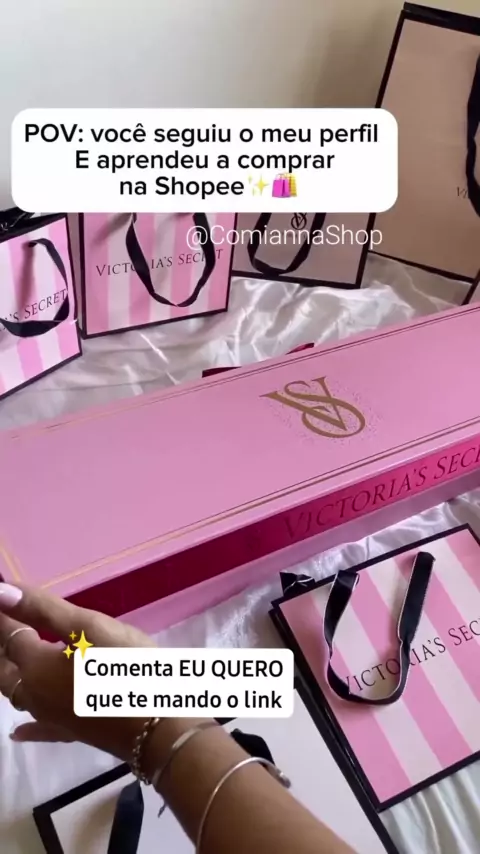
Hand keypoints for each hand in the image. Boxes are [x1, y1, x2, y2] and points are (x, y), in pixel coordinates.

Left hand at [0, 582, 155, 759]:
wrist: (155, 723)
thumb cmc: (125, 666)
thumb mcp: (88, 627)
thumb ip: (43, 609)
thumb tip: (0, 592)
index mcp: (35, 665)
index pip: (8, 635)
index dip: (3, 616)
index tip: (0, 598)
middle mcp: (34, 693)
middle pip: (4, 669)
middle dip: (1, 647)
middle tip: (6, 628)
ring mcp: (51, 718)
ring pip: (16, 695)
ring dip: (7, 676)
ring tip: (6, 661)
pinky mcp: (71, 734)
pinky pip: (39, 730)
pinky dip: (25, 727)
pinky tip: (17, 732)